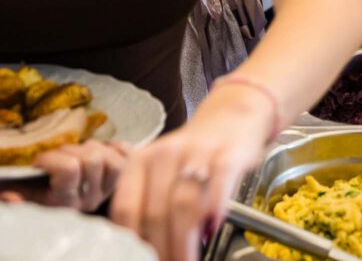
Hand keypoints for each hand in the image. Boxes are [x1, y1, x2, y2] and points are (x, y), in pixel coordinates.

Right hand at [1, 142, 130, 211]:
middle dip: (72, 150)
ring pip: (112, 157)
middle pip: (93, 158)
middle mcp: (90, 198)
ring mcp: (109, 189)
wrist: (58, 198)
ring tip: (78, 153)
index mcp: (65, 201)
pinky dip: (114, 146)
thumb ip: (17, 195)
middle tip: (60, 155)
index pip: (70, 168)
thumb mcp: (24, 195)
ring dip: (93, 147)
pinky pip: (127, 154)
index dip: (52, 158)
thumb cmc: (35, 192)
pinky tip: (101, 149)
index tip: (38, 162)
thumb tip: (10, 197)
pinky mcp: (123, 178)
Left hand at [111, 84, 274, 260]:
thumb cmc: (195, 154)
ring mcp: (197, 152)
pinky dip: (214, 205)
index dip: (134, 243)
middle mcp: (164, 154)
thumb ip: (151, 205)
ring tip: (188, 260)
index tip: (143, 260)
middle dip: (162, 249)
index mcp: (140, 162)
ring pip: (184, 203)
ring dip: (185, 241)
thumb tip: (146, 250)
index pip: (127, 209)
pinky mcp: (229, 152)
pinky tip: (213, 226)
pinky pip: (219, 181)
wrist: (233, 115)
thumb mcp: (163, 172)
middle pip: (156, 212)